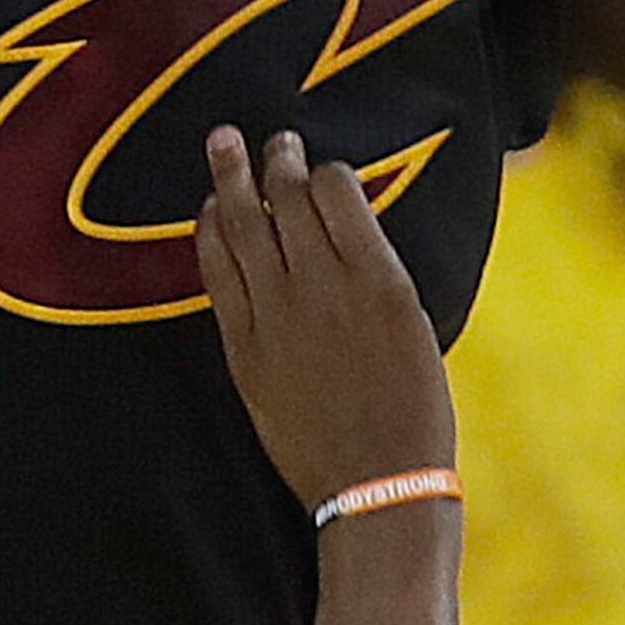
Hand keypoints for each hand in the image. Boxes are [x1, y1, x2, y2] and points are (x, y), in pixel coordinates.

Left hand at [195, 125, 458, 514]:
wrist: (376, 484)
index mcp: (378, 278)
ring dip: (230, 176)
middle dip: (277, 158)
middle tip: (272, 141)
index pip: (337, 191)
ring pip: (243, 223)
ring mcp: (277, 316)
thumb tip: (342, 231)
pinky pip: (218, 272)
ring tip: (222, 143)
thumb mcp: (416, 325)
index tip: (319, 168)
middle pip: (286, 196)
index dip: (325, 172)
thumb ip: (376, 272)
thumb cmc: (412, 410)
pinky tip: (208, 212)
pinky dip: (210, 233)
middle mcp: (324, 287)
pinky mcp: (244, 347)